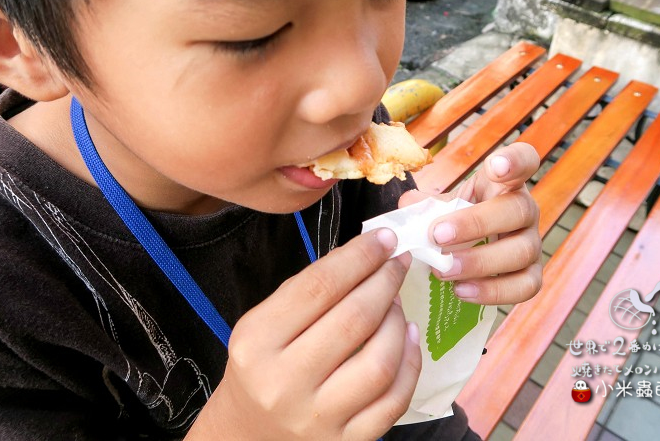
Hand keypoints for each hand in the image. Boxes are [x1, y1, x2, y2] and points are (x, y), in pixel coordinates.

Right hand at [186, 229, 420, 440]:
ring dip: (398, 321)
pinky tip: (409, 337)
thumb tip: (369, 254)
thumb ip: (310, 290)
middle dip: (385, 281)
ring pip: (380, 362)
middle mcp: (284, 382)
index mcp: (257, 342)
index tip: (385, 239)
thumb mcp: (265, 321)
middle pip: (354, 320)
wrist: (248, 432)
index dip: (359, 257)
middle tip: (399, 262)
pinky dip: (411, 363)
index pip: (319, 287)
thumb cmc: (262, 364)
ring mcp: (317, 418)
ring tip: (398, 302)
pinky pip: (394, 401)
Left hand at [399, 142, 541, 305]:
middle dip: (476, 223)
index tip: (494, 166)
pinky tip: (461, 290)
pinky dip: (492, 291)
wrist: (466, 253)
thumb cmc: (455, 222)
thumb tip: (408, 205)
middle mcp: (525, 210)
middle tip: (437, 235)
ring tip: (443, 270)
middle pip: (518, 210)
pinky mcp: (532, 275)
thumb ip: (424, 205)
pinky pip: (524, 286)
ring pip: (521, 251)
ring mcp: (532, 243)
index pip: (524, 160)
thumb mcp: (440, 207)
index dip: (515, 160)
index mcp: (504, 184)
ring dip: (479, 262)